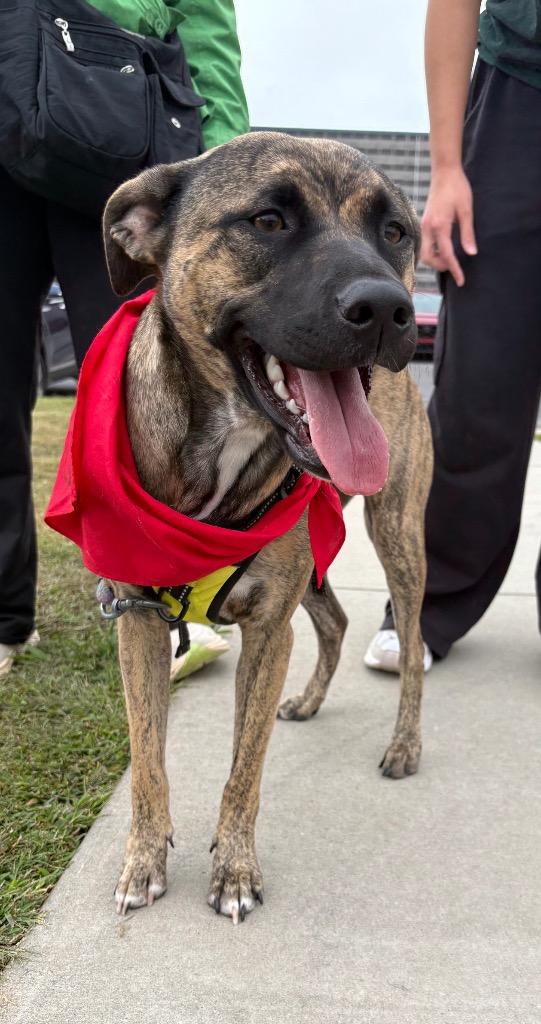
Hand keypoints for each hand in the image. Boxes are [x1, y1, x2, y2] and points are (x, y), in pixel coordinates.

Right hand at [420, 166, 476, 286]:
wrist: (444, 172)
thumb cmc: (457, 188)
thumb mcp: (466, 211)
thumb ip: (468, 234)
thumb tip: (471, 253)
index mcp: (439, 225)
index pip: (445, 254)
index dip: (454, 269)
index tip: (461, 280)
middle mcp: (427, 227)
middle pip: (427, 257)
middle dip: (440, 266)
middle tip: (455, 267)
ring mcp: (424, 225)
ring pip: (424, 252)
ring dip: (435, 259)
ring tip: (450, 258)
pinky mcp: (424, 222)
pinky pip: (425, 243)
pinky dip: (433, 251)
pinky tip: (444, 248)